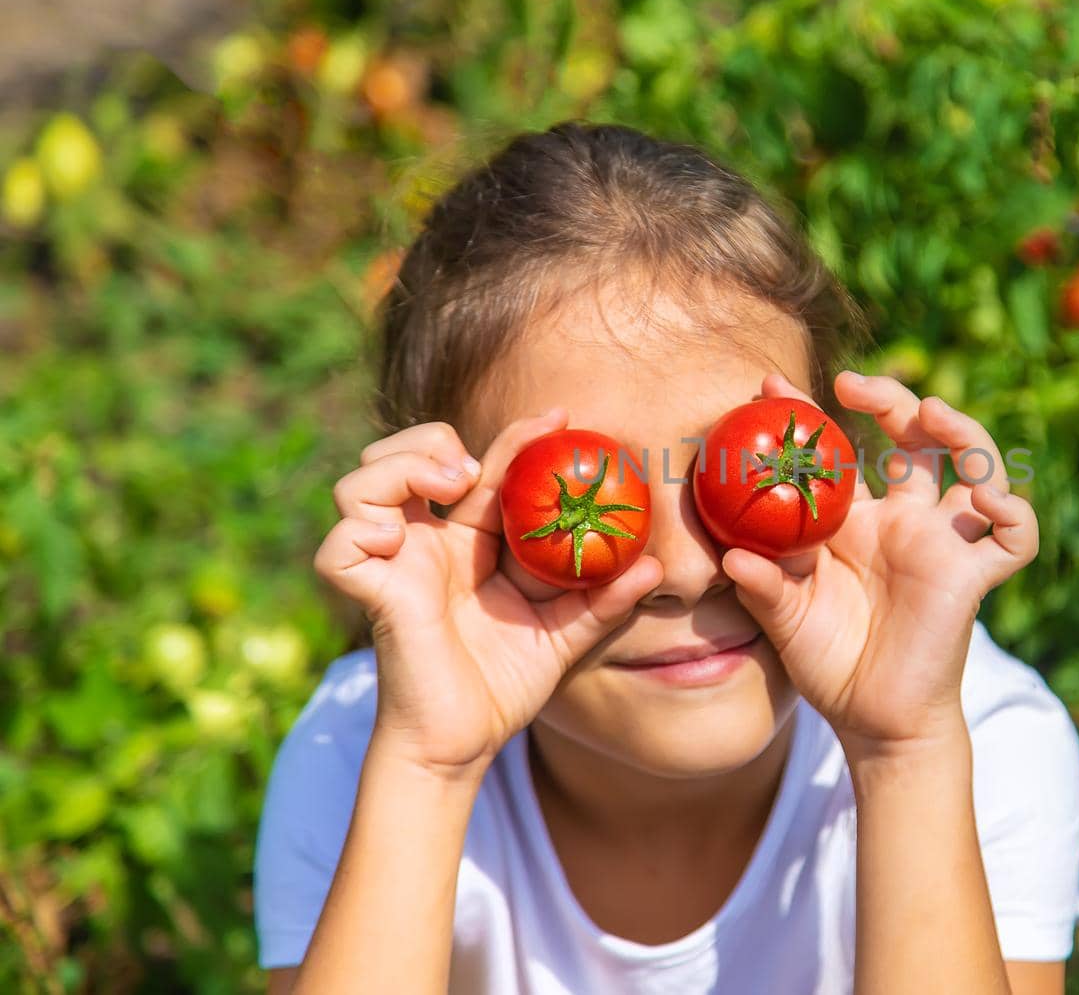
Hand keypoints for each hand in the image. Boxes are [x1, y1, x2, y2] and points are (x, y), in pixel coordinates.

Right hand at [313, 412, 661, 777]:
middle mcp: (425, 543)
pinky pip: (340, 546)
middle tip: (472, 468)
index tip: (559, 418)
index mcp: (468, 542)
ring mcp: (392, 563)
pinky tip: (398, 538)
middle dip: (430, 440)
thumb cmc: (504, 687)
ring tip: (448, 485)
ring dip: (398, 466)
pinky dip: (360, 529)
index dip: (515, 438)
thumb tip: (655, 566)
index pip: (484, 470)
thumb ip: (605, 600)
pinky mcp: (369, 591)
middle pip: (400, 454)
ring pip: (360, 483)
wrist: (463, 743)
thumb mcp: (565, 635)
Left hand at [722, 372, 1038, 759]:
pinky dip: (1011, 511)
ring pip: (975, 466)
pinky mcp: (972, 577)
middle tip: (852, 384)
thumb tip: (728, 556)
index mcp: (856, 520)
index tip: (770, 386)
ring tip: (930, 413)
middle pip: (915, 437)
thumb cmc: (830, 664)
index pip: (840, 450)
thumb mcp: (786, 619)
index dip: (809, 414)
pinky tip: (981, 499)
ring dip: (961, 431)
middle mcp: (904, 520)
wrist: (875, 722)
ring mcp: (942, 544)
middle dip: (891, 399)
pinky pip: (1013, 537)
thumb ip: (764, 585)